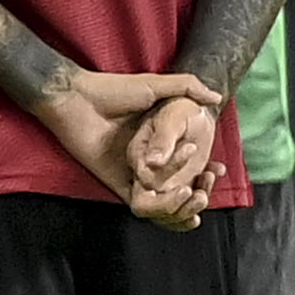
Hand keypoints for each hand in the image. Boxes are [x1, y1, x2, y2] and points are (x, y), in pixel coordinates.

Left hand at [40, 68, 222, 224]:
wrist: (76, 98)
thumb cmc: (112, 90)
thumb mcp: (155, 85)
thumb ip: (187, 87)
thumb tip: (216, 98)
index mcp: (159, 143)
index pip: (189, 166)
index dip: (206, 172)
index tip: (218, 169)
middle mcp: (149, 162)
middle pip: (180, 187)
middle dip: (200, 191)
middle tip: (208, 182)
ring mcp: (134, 174)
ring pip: (165, 202)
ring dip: (183, 204)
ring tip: (196, 194)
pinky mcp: (118, 183)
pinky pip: (142, 206)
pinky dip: (161, 210)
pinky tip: (177, 199)